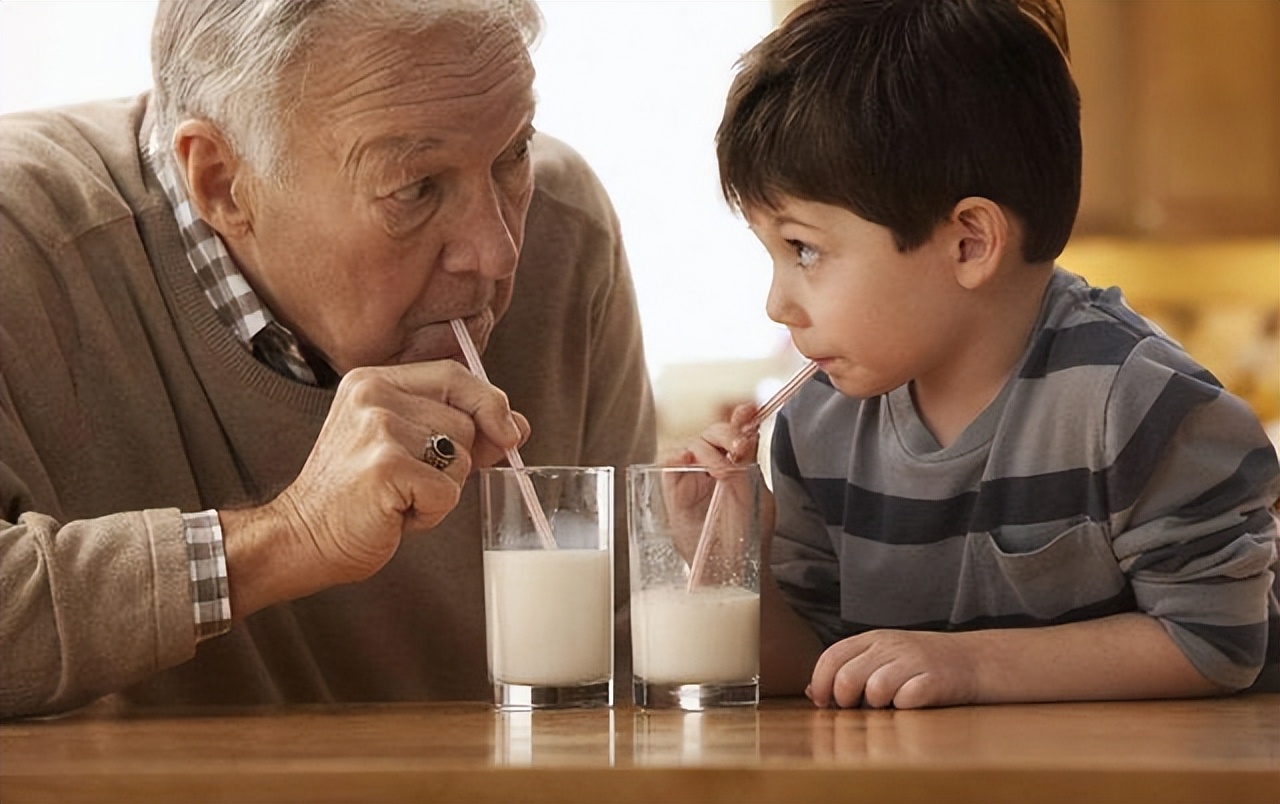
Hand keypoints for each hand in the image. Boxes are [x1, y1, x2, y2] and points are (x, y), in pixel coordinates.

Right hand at [223, 360, 527, 614]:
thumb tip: (517, 425)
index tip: (510, 432)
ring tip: (399, 496)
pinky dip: (432, 512)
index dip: (489, 403)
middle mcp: (372, 396)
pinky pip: (448, 491)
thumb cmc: (358, 496)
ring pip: (460, 458)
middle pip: (464, 420)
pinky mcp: (384, 467)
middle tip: (409, 481)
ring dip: (442, 489)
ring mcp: (377, 429)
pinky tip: (395, 513)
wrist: (303, 537)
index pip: (454, 374)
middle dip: (454, 461)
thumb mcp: (407, 448)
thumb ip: (459, 429)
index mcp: (374, 380)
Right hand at [661, 403, 769, 563]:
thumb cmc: (749, 536)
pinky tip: (691, 462)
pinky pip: (668, 460)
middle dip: (727, 432)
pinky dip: (678, 455)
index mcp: (737, 463)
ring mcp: (692, 475)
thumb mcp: (756, 494)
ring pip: (692, 442)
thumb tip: (750, 428)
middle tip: (740, 446)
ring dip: (708, 449)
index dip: (741, 416)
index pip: (736, 431)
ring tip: (722, 470)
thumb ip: (751, 461)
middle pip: (713, 432)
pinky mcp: (673, 489)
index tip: (750, 409)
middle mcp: (713, 465)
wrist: (733, 568)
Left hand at [807, 629, 979, 709]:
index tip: (823, 702)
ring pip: (875, 690)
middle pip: (847, 677)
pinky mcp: (936, 680)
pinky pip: (906, 700)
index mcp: (874, 638)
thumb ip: (850, 670)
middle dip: (844, 701)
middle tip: (856, 708)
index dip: (821, 682)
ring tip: (888, 705)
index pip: (832, 656)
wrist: (977, 660)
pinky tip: (911, 704)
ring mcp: (915, 661)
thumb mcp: (883, 658)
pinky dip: (903, 708)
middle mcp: (891, 646)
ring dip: (877, 706)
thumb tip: (812, 692)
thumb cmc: (923, 664)